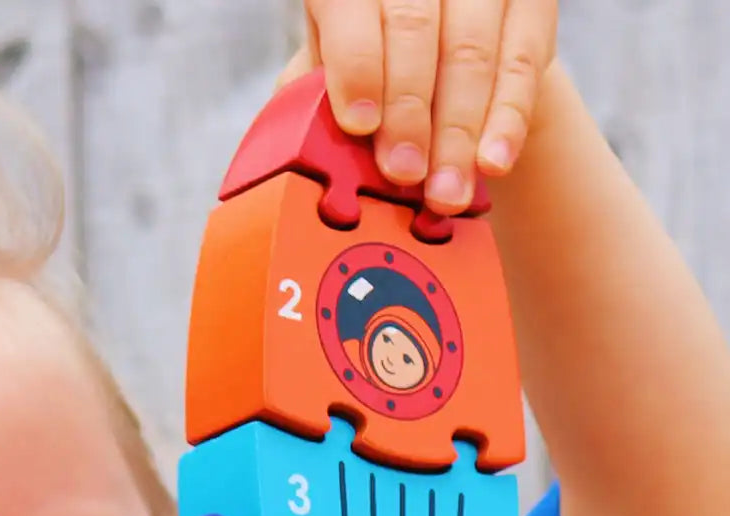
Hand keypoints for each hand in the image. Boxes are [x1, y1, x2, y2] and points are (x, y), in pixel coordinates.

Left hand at [278, 0, 557, 214]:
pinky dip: (509, 119)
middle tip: (405, 176)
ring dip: (459, 133)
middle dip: (409, 112)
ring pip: (471, 51)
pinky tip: (494, 164)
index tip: (360, 126)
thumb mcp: (332, 65)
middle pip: (415, 30)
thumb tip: (288, 152)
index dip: (357, 66)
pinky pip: (525, 61)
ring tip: (445, 194)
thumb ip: (310, 96)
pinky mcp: (530, 0)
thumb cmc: (371, 58)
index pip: (354, 8)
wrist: (440, 40)